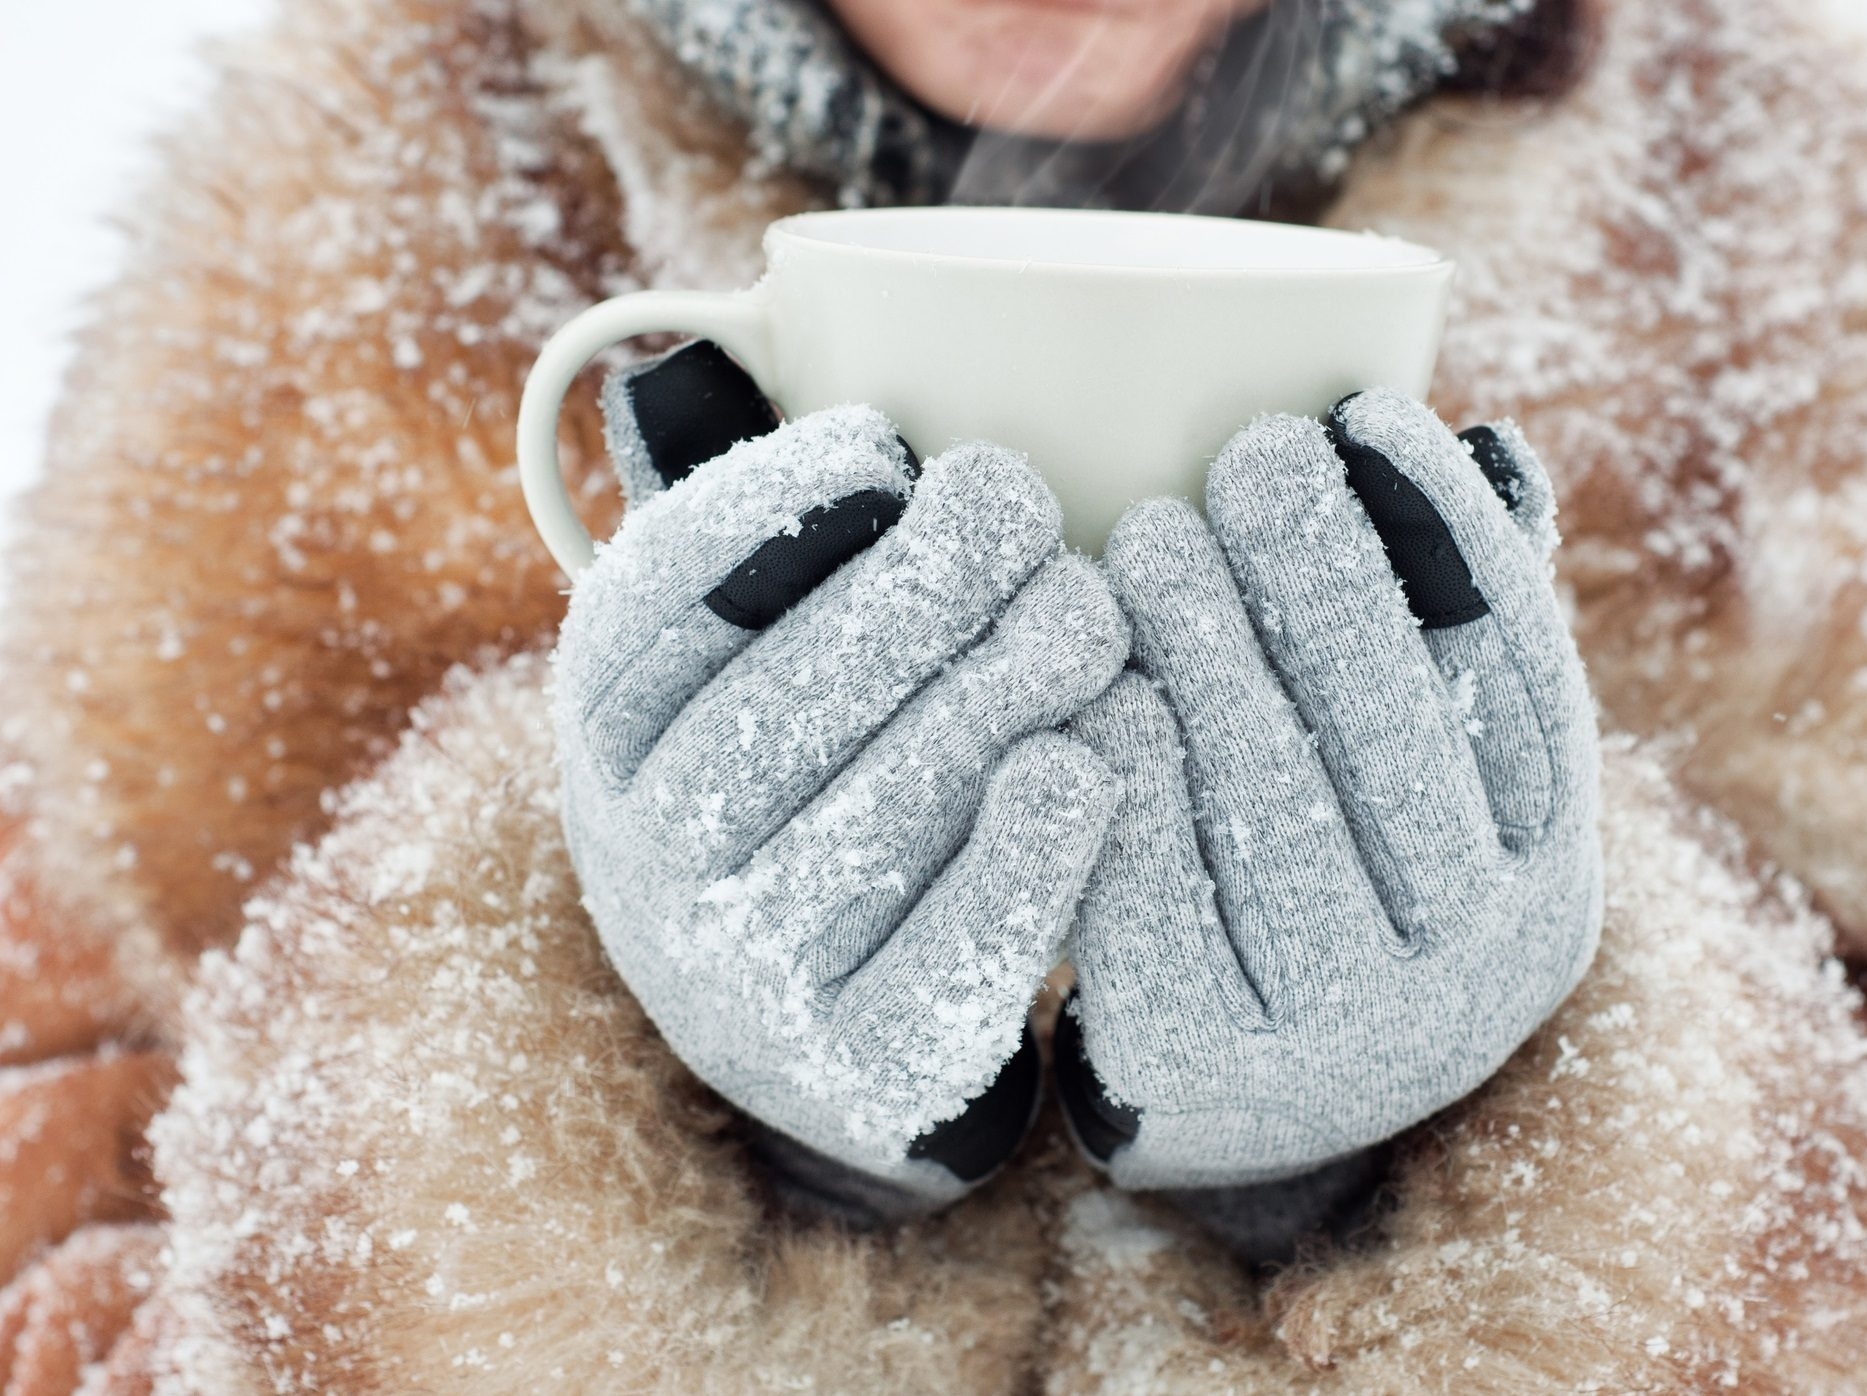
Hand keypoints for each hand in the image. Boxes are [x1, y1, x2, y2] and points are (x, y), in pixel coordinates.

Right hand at [556, 344, 1127, 1218]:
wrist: (820, 1025)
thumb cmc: (811, 777)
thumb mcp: (743, 663)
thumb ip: (752, 539)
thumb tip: (730, 340)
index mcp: (609, 743)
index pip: (652, 611)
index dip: (765, 509)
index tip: (882, 442)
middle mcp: (648, 863)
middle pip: (785, 701)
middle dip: (921, 584)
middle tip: (1024, 507)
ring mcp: (743, 980)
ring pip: (885, 812)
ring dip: (1000, 692)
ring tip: (1087, 614)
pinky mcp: (859, 1066)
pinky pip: (955, 952)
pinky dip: (1029, 853)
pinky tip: (1086, 765)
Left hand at [1055, 391, 1600, 1252]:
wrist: (1238, 1104)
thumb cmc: (1330, 881)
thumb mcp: (1424, 784)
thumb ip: (1457, 634)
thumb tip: (1493, 447)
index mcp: (1548, 877)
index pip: (1520, 679)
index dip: (1447, 537)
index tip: (1368, 410)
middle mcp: (1480, 969)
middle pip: (1395, 733)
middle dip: (1320, 574)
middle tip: (1245, 453)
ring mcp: (1350, 1035)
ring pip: (1273, 801)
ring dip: (1209, 648)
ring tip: (1143, 535)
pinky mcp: (1209, 1062)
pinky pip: (1155, 883)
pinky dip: (1122, 766)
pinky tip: (1091, 681)